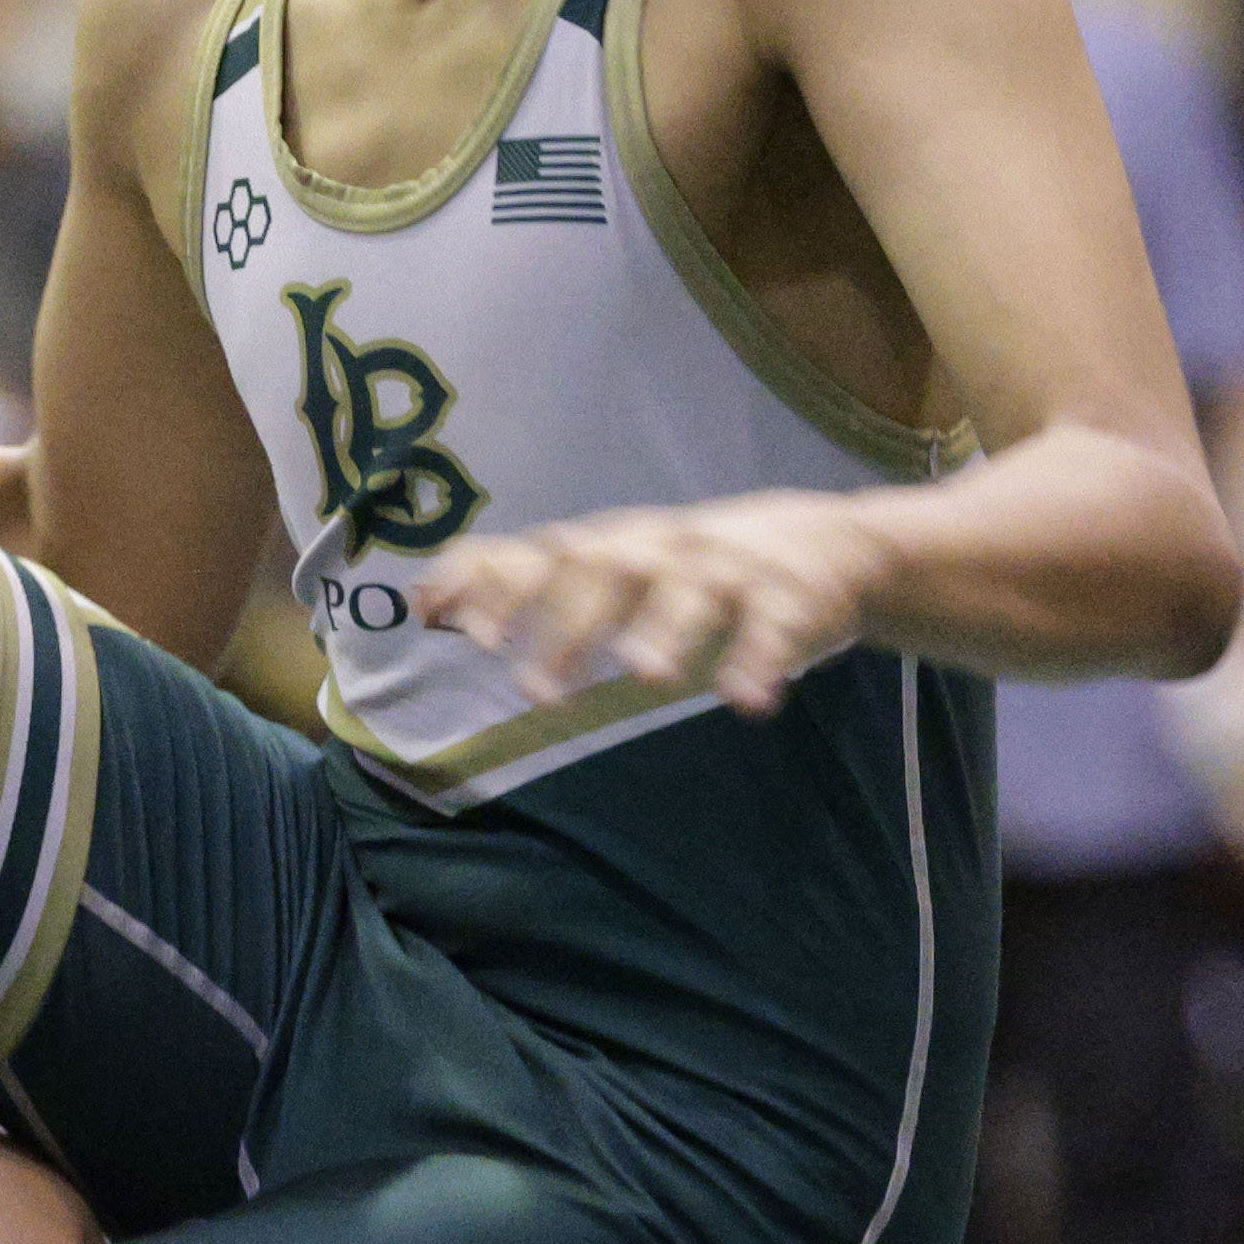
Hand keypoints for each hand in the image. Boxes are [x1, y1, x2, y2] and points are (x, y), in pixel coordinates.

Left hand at [425, 490, 888, 716]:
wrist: (822, 543)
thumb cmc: (682, 566)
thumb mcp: (604, 565)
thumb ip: (519, 580)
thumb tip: (422, 603)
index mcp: (611, 546)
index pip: (542, 557)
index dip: (499, 588)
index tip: (460, 632)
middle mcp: (661, 550)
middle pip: (608, 572)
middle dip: (569, 625)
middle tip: (535, 690)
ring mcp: (726, 570)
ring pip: (691, 590)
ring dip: (665, 629)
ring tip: (644, 675)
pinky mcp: (790, 598)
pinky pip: (775, 625)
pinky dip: (760, 659)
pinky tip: (746, 700)